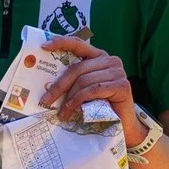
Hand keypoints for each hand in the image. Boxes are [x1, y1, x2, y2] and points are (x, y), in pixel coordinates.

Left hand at [38, 35, 152, 148]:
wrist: (123, 126)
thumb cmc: (102, 107)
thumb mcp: (85, 89)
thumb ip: (74, 80)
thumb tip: (47, 82)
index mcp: (99, 56)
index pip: (79, 44)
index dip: (61, 42)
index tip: (44, 46)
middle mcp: (110, 60)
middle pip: (77, 68)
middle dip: (59, 85)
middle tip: (45, 99)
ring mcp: (117, 72)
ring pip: (84, 81)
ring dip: (69, 98)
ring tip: (61, 113)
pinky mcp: (122, 85)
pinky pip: (92, 90)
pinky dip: (78, 101)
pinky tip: (71, 111)